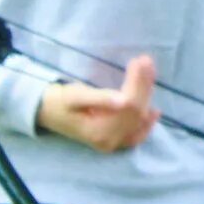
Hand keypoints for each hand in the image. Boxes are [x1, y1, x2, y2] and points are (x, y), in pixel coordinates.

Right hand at [34, 56, 159, 152]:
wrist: (47, 114)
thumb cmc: (59, 102)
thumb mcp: (75, 96)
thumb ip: (100, 99)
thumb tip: (124, 100)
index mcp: (98, 131)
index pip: (128, 105)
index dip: (137, 82)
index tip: (139, 60)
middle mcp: (109, 141)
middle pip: (136, 111)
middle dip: (144, 84)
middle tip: (146, 60)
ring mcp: (112, 143)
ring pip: (138, 119)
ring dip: (146, 94)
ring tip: (149, 71)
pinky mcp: (113, 141)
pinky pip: (135, 136)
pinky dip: (146, 124)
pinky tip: (155, 112)